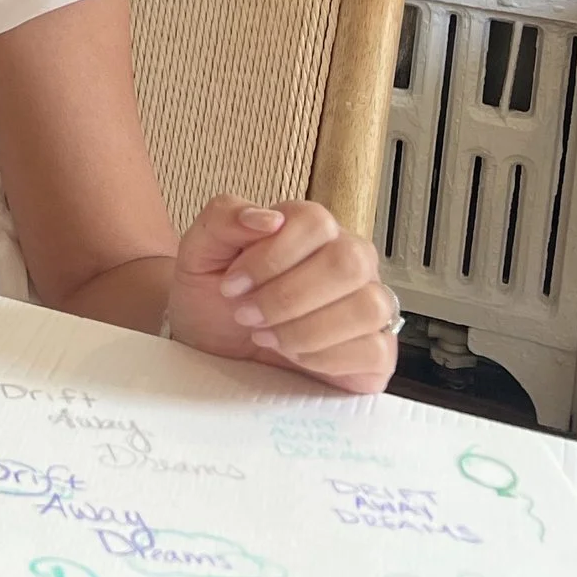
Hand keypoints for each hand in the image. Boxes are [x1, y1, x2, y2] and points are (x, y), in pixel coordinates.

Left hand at [164, 195, 396, 393]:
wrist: (212, 339)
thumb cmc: (213, 288)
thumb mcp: (200, 249)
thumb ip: (224, 218)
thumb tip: (269, 218)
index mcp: (311, 227)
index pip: (316, 222)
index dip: (272, 256)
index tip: (232, 285)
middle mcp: (349, 260)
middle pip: (348, 262)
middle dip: (288, 296)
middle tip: (247, 314)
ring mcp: (369, 304)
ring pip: (368, 307)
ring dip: (306, 329)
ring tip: (265, 336)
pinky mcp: (376, 351)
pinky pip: (375, 351)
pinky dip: (325, 358)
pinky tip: (292, 355)